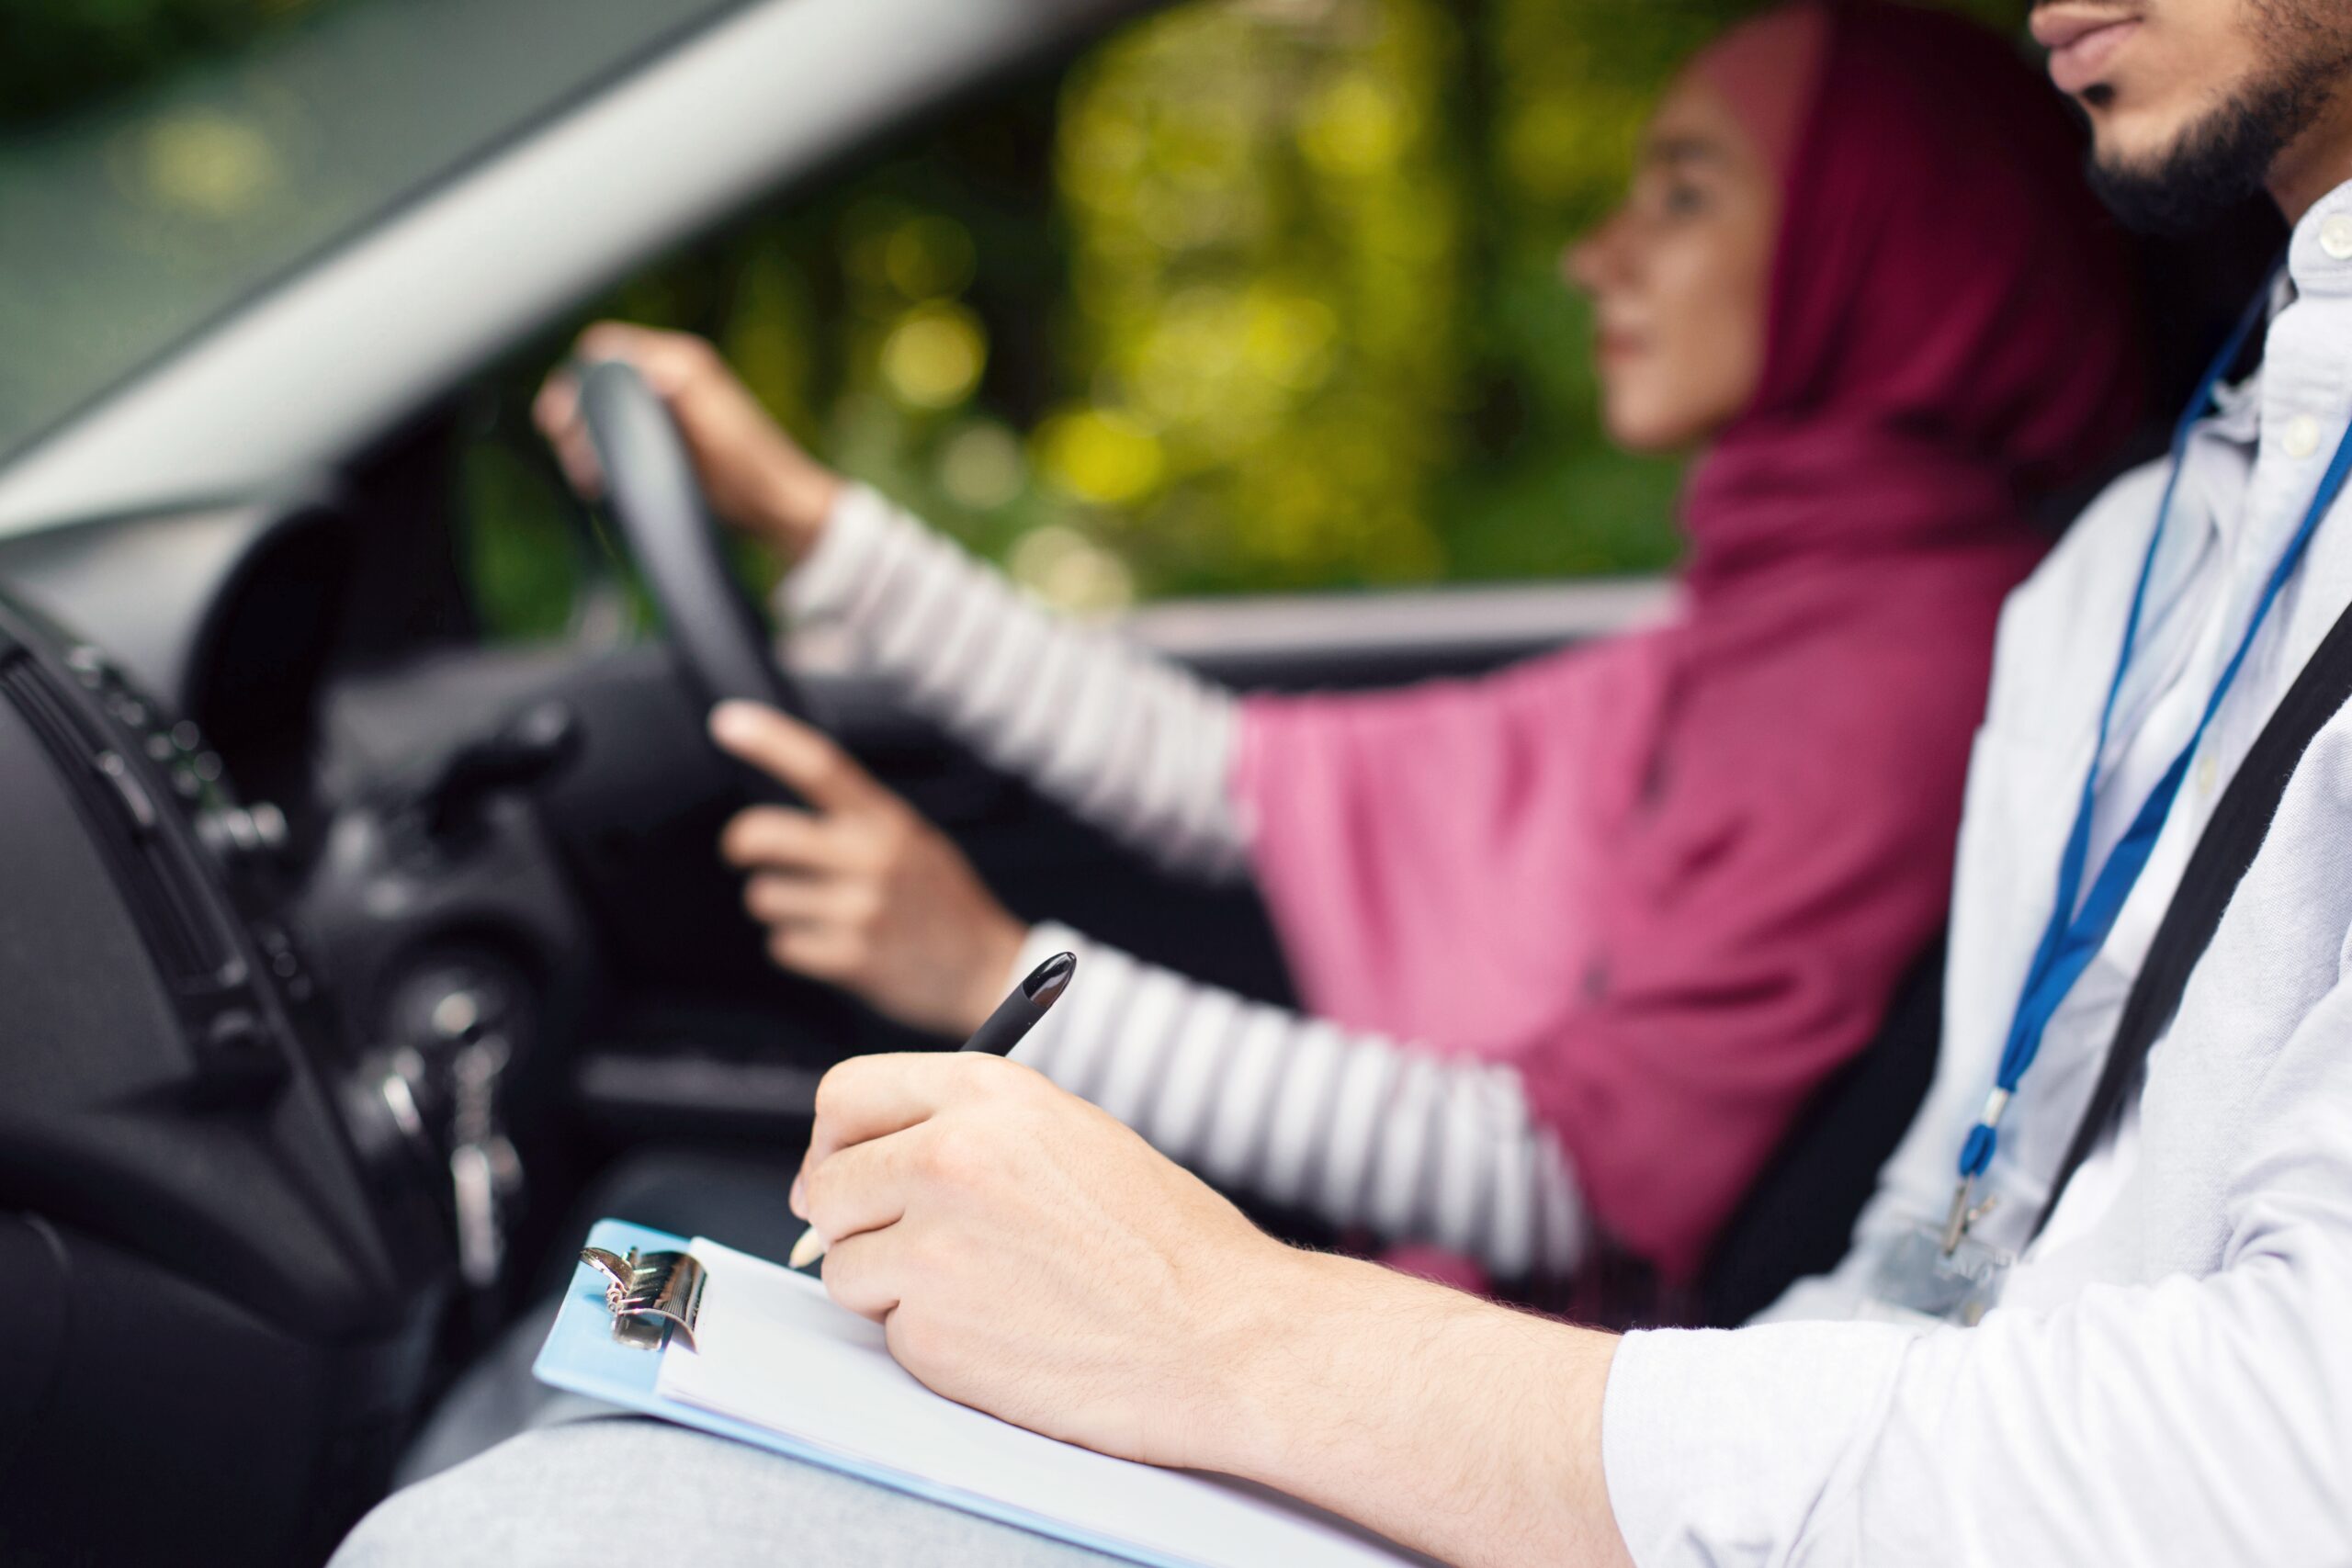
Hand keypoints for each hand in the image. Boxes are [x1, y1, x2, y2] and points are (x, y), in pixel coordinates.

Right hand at [534, 322, 840, 560]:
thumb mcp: (716, 421)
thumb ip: (679, 386)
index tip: (563, 415)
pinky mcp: (658, 438)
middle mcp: (667, 377)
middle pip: (594, 378)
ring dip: (581, 437)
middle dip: (573, 411)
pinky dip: (596, 453)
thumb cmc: (753, 466)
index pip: (605, 349)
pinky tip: (596, 479)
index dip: (577, 377)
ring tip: (585, 472)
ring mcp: (661, 408)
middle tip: (570, 450)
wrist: (775, 507)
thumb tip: (642, 366)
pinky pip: (612, 435)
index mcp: (679, 362)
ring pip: (598, 409)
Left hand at [712, 701, 1026, 1035]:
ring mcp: (862, 911)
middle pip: (765, 834)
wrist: (987, 971)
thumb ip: (860, 820)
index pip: (822, 767)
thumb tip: (785, 799)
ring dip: (778, 904)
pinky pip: (783, 945)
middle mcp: (874, 859)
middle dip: (740, 843)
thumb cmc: (941, 902)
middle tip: (741, 851)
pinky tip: (832, 946)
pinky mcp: (852, 960)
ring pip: (765, 896)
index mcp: (889, 821)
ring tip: (819, 912)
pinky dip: (796, 946)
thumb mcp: (914, 841)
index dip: (770, 741)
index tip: (727, 722)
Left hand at [790, 1052, 1632, 1567]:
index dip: (838, 1141)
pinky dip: (930, 1343)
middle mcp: (947, 1156)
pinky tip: (1006, 1336)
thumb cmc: (1169, 1245)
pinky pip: (889, 1334)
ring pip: (842, 1267)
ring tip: (987, 1294)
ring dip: (891, 1288)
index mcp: (987, 1095)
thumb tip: (873, 1159)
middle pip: (826, 1185)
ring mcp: (931, 1245)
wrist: (1229, 1338)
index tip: (844, 1172)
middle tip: (903, 1248)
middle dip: (853, 1221)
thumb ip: (970, 1132)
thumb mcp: (1070, 1138)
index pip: (846, 1095)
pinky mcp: (930, 1331)